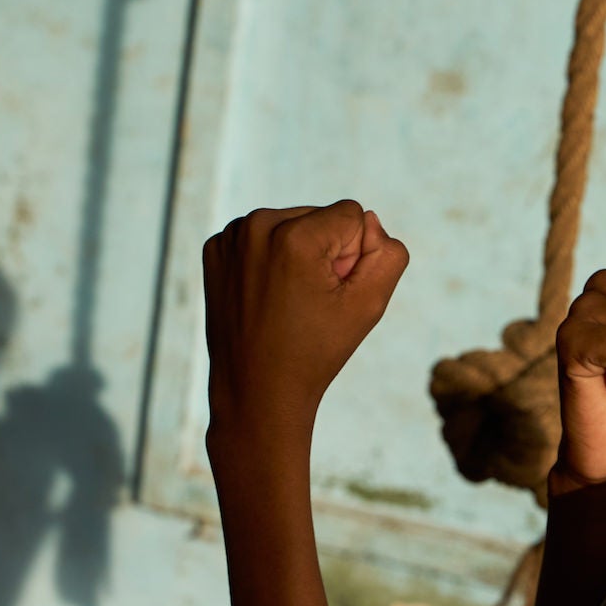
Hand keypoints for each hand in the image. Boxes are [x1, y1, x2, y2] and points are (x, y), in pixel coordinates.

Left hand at [202, 199, 409, 446]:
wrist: (257, 390)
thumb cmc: (315, 352)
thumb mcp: (369, 305)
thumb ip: (388, 253)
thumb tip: (368, 220)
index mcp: (294, 236)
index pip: (351, 215)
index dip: (352, 257)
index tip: (330, 294)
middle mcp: (257, 225)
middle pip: (318, 217)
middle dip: (323, 253)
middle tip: (308, 303)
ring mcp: (230, 237)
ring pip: (290, 224)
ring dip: (297, 255)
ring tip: (287, 302)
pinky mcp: (216, 249)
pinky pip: (261, 237)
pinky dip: (268, 260)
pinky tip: (265, 296)